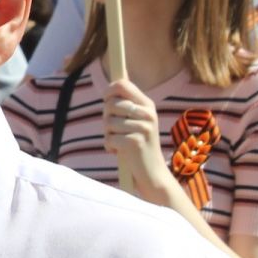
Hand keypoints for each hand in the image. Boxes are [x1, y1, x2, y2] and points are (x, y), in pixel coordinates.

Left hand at [102, 77, 172, 201]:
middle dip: (106, 118)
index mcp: (147, 104)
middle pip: (111, 103)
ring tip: (119, 142)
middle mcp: (147, 113)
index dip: (109, 90)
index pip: (122, 84)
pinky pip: (109, 138)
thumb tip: (107, 92)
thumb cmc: (138, 145)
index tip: (106, 99)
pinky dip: (109, 146)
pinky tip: (119, 151)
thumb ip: (125, 106)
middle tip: (115, 130)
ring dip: (108, 134)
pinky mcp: (135, 142)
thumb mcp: (137, 121)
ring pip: (108, 122)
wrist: (152, 172)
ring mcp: (143, 128)